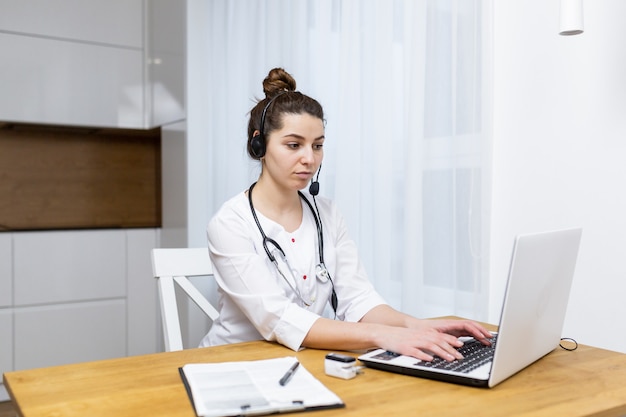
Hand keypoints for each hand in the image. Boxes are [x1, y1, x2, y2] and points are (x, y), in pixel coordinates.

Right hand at [375, 319, 492, 361]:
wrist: (384, 333)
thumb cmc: (402, 336)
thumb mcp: (417, 336)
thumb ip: (429, 340)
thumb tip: (442, 347)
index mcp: (424, 333)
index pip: (441, 336)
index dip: (452, 341)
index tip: (461, 346)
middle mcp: (421, 336)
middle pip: (439, 341)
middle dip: (450, 349)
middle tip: (460, 357)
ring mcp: (413, 342)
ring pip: (430, 346)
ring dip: (441, 352)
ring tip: (450, 359)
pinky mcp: (405, 348)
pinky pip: (416, 352)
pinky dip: (423, 355)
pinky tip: (430, 359)